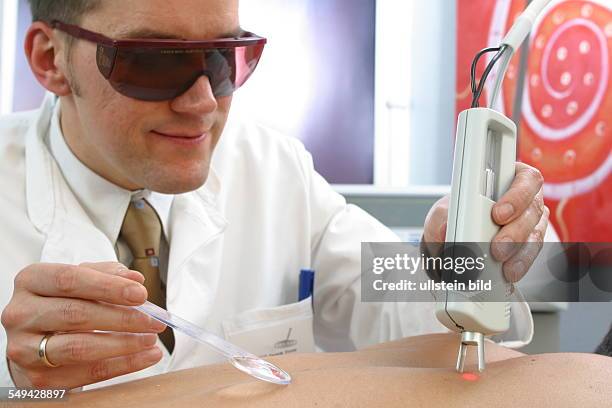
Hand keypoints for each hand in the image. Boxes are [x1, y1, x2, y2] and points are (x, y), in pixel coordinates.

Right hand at [1, 262, 165, 388]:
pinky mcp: (38, 379)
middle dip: (122, 318)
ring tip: (151, 339)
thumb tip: (135, 281)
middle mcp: (21, 313)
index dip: (108, 286)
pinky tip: (145, 357)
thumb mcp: (81, 281)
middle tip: (153, 320)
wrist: (36, 340)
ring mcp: (25, 348)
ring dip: (124, 344)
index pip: (70, 279)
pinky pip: (87, 373)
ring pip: (80, 347)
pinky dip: (122, 365)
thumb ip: (107, 275)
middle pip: (76, 314)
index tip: (141, 294)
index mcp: (31, 280)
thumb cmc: (63, 303)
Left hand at [423, 162, 548, 281]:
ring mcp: (531, 223)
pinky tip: (508, 272)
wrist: (454, 241)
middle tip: (497, 246)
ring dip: (518, 251)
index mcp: (508, 180)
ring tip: (501, 262)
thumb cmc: (455, 216)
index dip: (516, 195)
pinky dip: (519, 264)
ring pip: (535, 234)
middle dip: (515, 231)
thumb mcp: (442, 212)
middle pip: (533, 210)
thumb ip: (440, 216)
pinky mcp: (530, 246)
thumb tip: (445, 227)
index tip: (498, 214)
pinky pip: (531, 254)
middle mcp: (525, 200)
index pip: (524, 179)